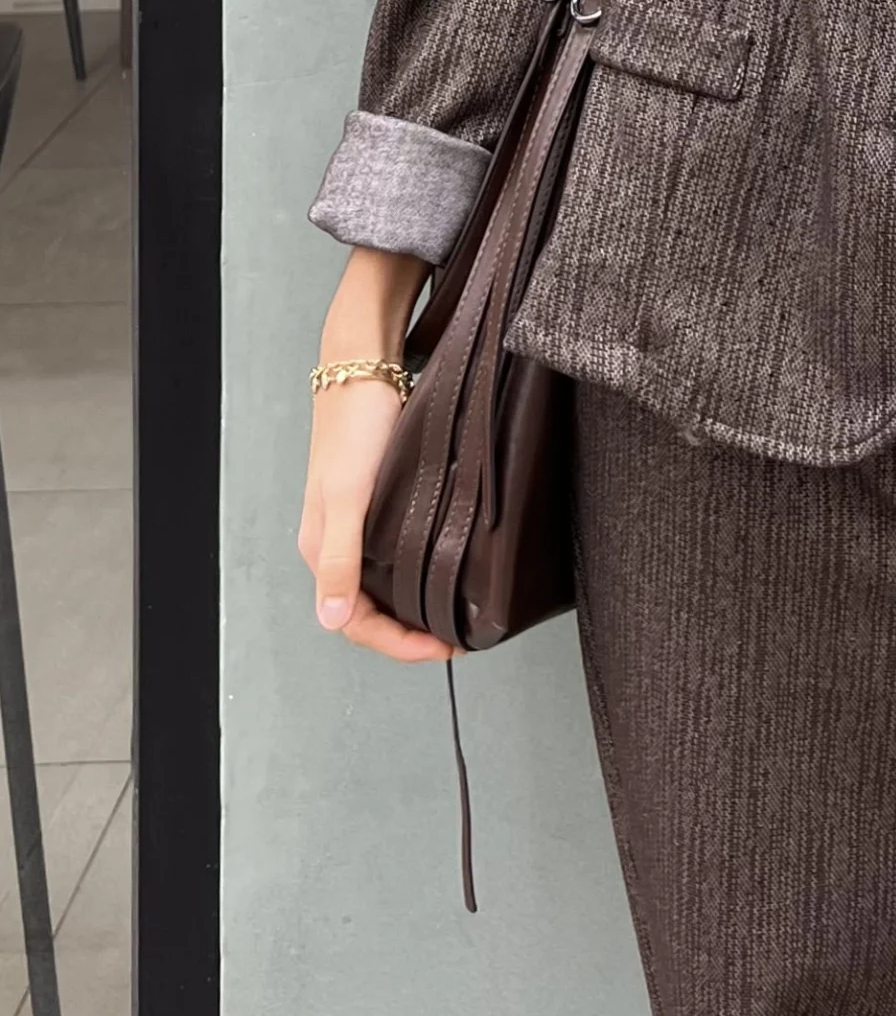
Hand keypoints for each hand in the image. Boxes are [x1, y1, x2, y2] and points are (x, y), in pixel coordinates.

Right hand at [299, 371, 459, 660]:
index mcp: (322, 548)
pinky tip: (439, 568)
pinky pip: (392, 552)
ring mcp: (357, 521)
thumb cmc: (353, 424)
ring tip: (451, 613)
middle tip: (454, 639)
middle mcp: (337, 541)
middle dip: (406, 633)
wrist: (363, 366)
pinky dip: (414, 572)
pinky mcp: (378, 499)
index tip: (442, 649)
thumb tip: (333, 617)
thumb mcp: (347, 494)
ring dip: (411, 605)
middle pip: (367, 610)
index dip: (397, 644)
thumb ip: (341, 558)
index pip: (354, 622)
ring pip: (381, 583)